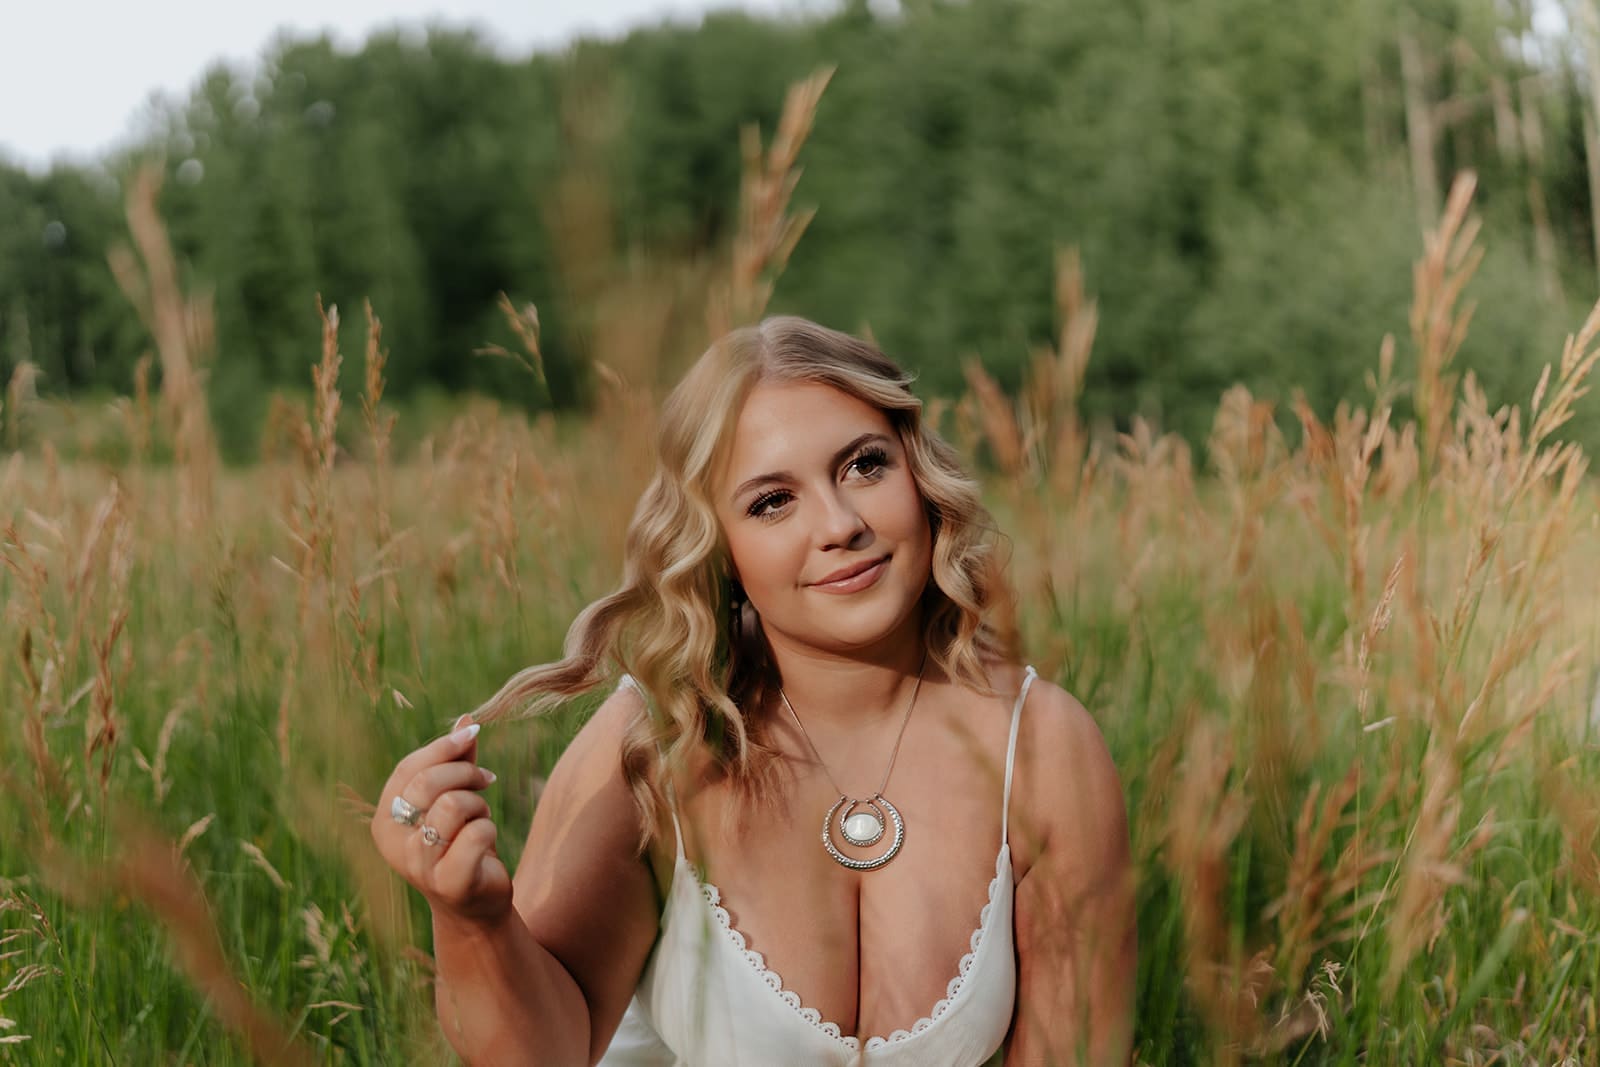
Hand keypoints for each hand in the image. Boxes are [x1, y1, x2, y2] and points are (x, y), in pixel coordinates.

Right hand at [372, 714, 510, 923]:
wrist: (476, 906)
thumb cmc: (462, 846)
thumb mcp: (456, 800)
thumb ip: (458, 762)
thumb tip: (466, 720)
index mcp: (384, 820)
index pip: (408, 769)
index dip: (442, 746)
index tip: (473, 733)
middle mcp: (394, 844)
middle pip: (428, 784)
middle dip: (465, 773)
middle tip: (486, 780)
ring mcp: (418, 866)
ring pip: (453, 806)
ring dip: (479, 805)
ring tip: (481, 817)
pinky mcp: (449, 882)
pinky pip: (477, 834)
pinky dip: (490, 830)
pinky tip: (488, 843)